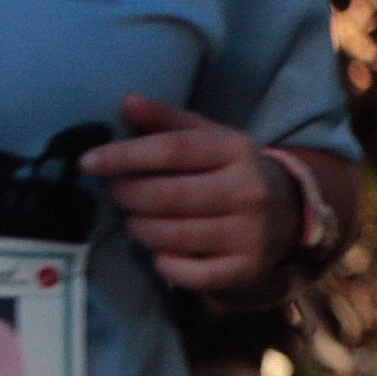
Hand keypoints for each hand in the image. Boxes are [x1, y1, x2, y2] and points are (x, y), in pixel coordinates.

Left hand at [91, 95, 292, 295]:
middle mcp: (250, 192)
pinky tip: (161, 252)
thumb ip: (167, 120)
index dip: (124, 156)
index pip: (172, 150)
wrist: (288, 210)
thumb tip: (127, 101)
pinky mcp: (247, 268)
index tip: (88, 162)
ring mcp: (251, 233)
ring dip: (140, 229)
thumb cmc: (230, 170)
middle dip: (128, 196)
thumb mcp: (208, 138)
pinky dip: (165, 264)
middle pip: (168, 197)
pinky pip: (191, 275)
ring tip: (136, 220)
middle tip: (115, 194)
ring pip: (173, 236)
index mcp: (238, 151)